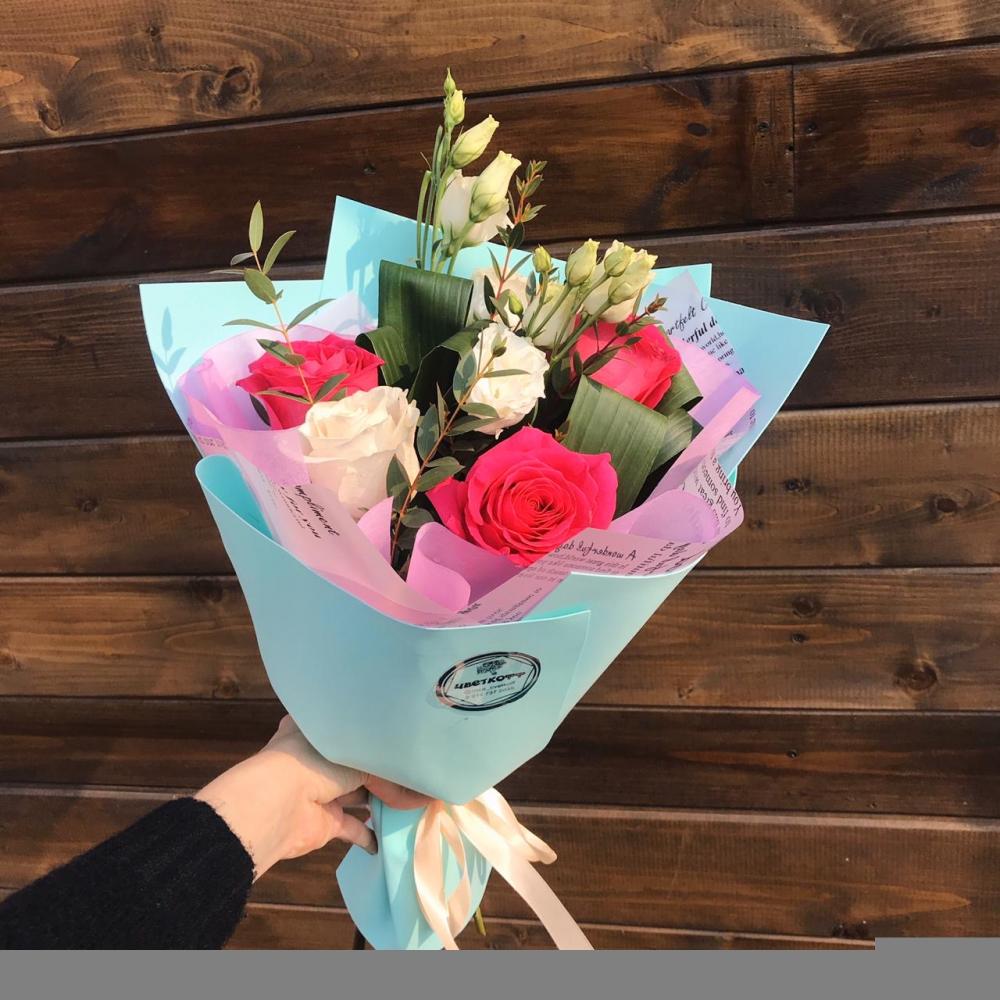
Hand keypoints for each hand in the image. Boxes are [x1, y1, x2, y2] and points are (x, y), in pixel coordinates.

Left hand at [195, 716, 430, 878]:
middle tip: (418, 771)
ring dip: (381, 801)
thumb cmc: (315, 761)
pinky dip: (371, 835)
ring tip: (416, 800)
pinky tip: (395, 834)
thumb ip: (389, 773)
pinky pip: (353, 828)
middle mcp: (317, 758)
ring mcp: (320, 791)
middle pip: (357, 764)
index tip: (403, 736)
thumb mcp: (359, 755)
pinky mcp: (324, 822)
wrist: (279, 804)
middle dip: (383, 771)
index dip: (375, 732)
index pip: (349, 727)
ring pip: (357, 795)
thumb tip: (424, 792)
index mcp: (317, 729)